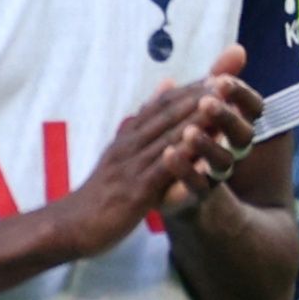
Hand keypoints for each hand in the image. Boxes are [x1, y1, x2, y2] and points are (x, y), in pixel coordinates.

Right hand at [45, 63, 244, 259]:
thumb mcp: (118, 153)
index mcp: (127, 137)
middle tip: (227, 79)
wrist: (70, 225)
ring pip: (166, 139)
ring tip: (221, 106)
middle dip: (197, 97)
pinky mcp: (135, 192)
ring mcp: (131, 168)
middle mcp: (128, 146)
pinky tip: (202, 150)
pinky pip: (161, 172)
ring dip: (195, 121)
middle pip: (166, 115)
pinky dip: (181, 158)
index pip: (161, 105)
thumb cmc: (99, 192)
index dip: (189, 89)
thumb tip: (166, 84)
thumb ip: (145, 122)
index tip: (218, 74)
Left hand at [158, 45, 264, 218]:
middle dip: (226, 117)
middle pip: (242, 135)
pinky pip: (196, 186)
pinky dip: (184, 170)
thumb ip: (216, 83)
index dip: (242, 95)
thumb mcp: (200, 111)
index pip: (253, 109)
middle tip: (209, 100)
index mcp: (236, 129)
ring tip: (189, 130)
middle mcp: (233, 153)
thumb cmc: (195, 145)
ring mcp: (218, 177)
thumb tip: (237, 49)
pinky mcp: (197, 199)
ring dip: (206, 144)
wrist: (179, 199)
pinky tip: (169, 155)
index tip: (224, 80)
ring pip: (222, 161)